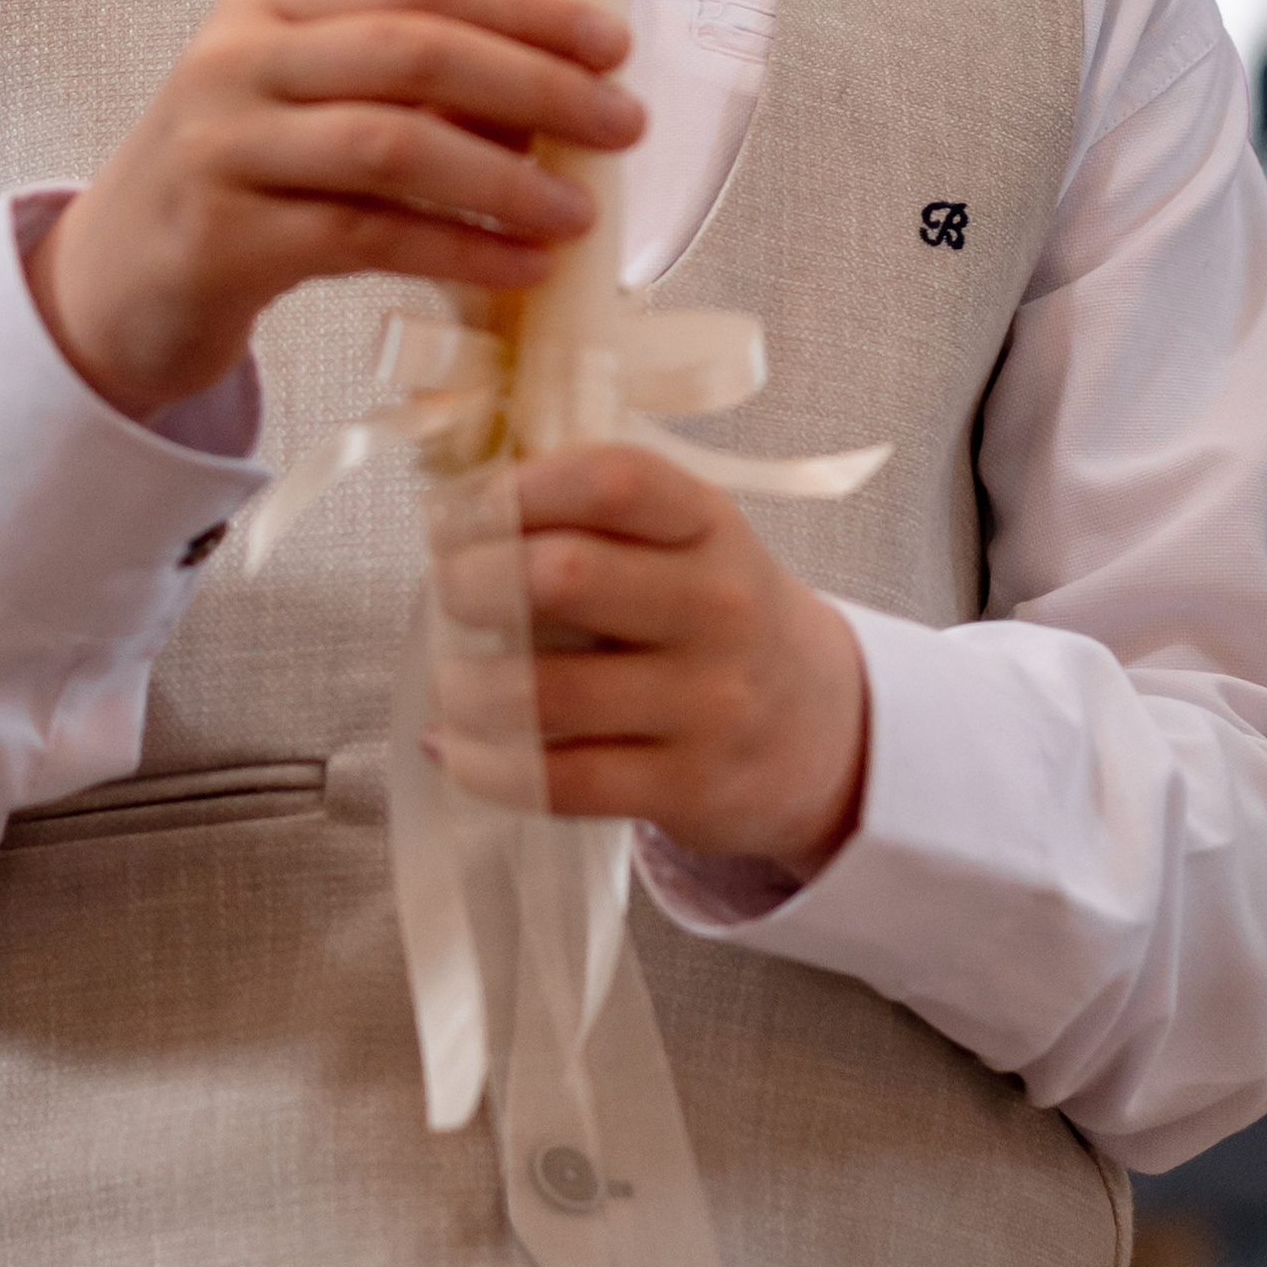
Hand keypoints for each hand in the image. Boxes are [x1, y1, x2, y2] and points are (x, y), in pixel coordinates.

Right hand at [26, 0, 641, 422]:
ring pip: (391, 144)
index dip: (524, 8)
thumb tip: (556, 96)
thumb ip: (404, 89)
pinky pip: (366, 237)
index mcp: (268, 9)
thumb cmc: (235, 190)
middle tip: (621, 127)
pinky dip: (457, 249)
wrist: (111, 287)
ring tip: (579, 214)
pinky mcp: (222, 240)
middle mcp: (237, 62)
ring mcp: (222, 148)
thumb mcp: (306, 110)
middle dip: (535, 83)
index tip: (611, 45)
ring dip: (504, 177)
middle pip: (412, 50)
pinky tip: (520, 268)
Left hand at [427, 441, 868, 878]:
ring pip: (548, 693)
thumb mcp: (688, 543)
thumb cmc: (713, 617)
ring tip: (450, 679)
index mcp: (710, 524)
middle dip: (472, 582)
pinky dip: (485, 765)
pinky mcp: (687, 786)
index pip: (612, 480)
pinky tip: (457, 747)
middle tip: (447, 593)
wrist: (819, 727)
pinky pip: (560, 781)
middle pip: (563, 576)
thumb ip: (592, 517)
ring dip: (466, 686)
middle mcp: (719, 606)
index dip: (518, 488)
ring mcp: (708, 703)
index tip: (462, 511)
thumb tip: (454, 512)